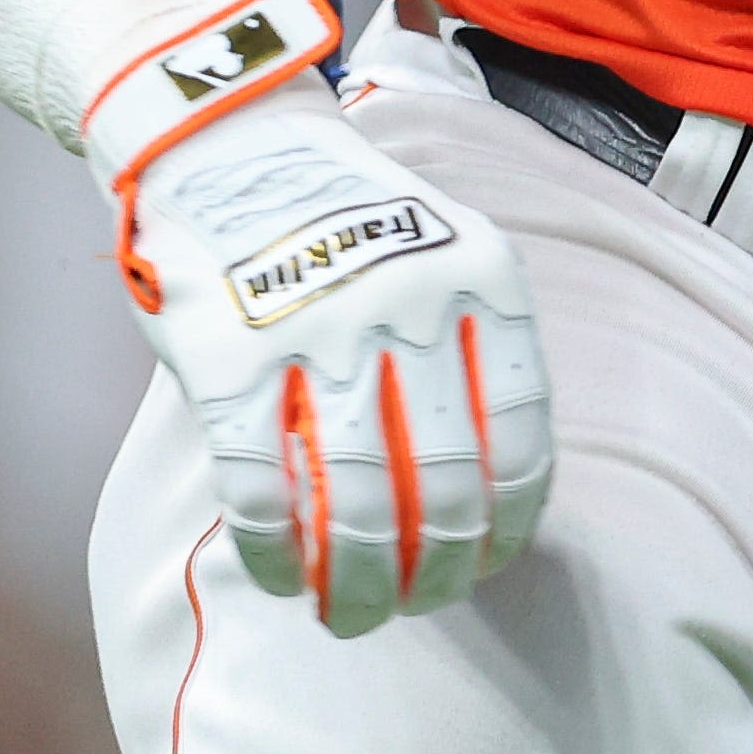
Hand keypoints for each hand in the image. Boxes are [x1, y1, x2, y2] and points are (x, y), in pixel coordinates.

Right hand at [82, 0, 552, 635]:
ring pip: (354, 499)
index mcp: (484, 277)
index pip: (523, 433)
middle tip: (418, 607)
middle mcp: (411, 303)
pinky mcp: (229, 354)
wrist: (228, 134)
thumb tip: (493, 497)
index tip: (490, 564)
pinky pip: (259, 485)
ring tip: (352, 619)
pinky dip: (275, 551)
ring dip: (359, 583)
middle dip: (436, 570)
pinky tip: (281, 582)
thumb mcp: (446, 247)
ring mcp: (317, 329)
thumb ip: (474, 347)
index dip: (511, 520)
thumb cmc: (346, 216)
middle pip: (444, 483)